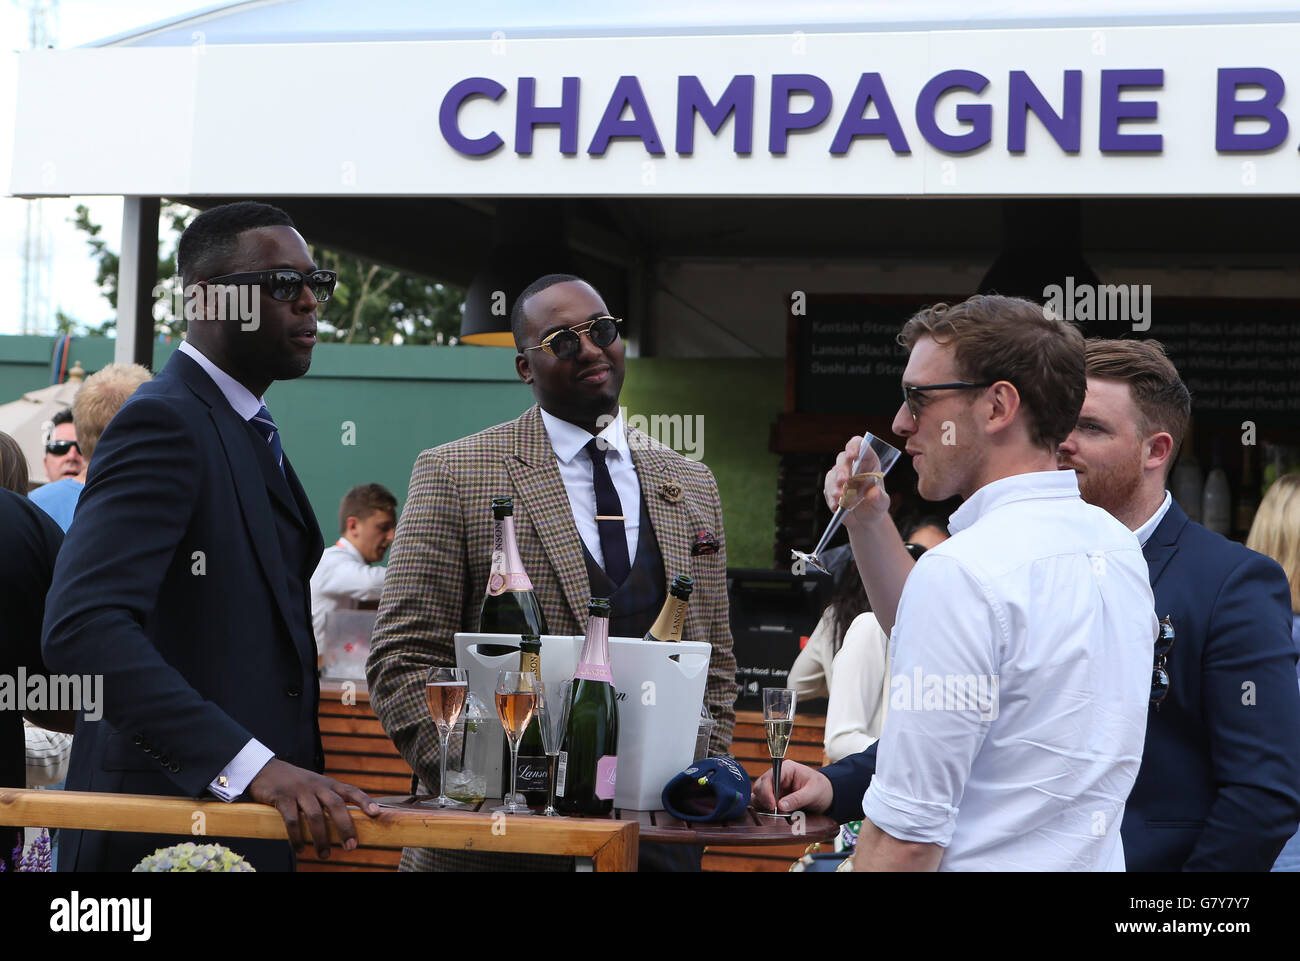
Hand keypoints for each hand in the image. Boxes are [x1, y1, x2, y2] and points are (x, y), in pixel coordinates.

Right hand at [248, 759, 381, 859]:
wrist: (267, 770)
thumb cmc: (297, 784)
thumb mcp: (317, 786)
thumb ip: (330, 800)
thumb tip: (348, 825)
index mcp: (329, 784)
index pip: (351, 791)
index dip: (364, 801)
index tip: (376, 813)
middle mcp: (317, 786)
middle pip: (336, 805)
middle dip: (345, 827)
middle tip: (351, 846)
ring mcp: (300, 791)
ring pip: (315, 815)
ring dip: (321, 838)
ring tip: (324, 855)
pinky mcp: (282, 798)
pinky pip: (292, 820)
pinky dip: (297, 837)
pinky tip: (300, 849)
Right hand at [751, 759, 832, 814]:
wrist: (827, 796)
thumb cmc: (822, 789)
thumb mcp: (813, 793)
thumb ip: (797, 799)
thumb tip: (780, 806)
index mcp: (787, 769)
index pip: (769, 777)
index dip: (766, 791)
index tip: (772, 806)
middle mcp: (778, 777)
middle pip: (760, 786)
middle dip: (764, 800)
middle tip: (774, 812)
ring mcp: (775, 788)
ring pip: (758, 795)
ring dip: (763, 806)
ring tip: (774, 815)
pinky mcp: (774, 798)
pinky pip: (763, 803)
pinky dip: (765, 810)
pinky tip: (773, 816)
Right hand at [824, 436, 889, 522]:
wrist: (866, 519)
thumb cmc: (876, 505)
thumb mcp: (882, 502)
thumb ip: (879, 497)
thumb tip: (873, 493)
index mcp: (868, 461)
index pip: (859, 445)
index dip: (854, 446)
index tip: (853, 455)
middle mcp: (852, 466)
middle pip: (843, 458)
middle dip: (842, 469)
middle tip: (843, 481)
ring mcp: (840, 476)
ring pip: (833, 474)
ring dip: (835, 485)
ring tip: (840, 498)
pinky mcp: (831, 488)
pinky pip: (827, 488)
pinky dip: (831, 497)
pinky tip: (836, 505)